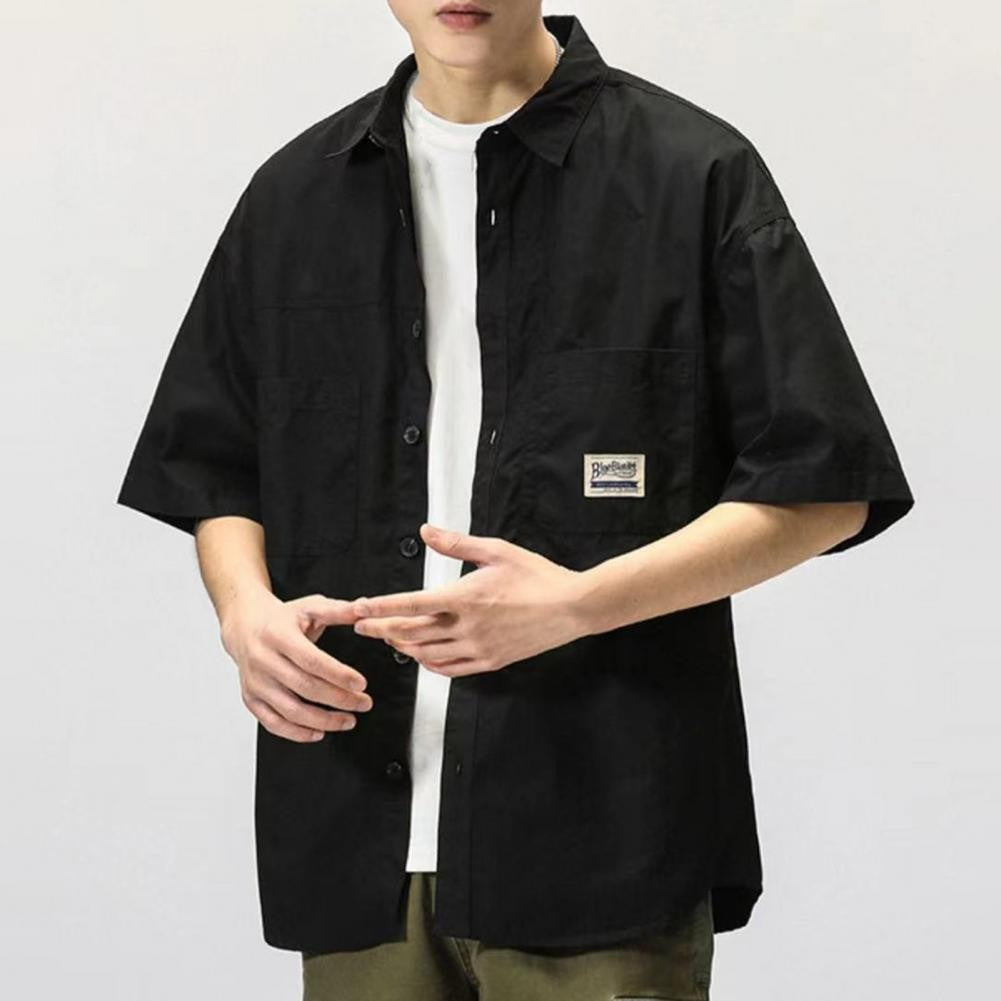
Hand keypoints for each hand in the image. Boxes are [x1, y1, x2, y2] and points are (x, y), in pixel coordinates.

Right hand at [220, 589, 373, 742]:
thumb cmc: (281, 618)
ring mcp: (255, 682)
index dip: (338, 674)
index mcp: (278, 635)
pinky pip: (273, 723)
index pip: (311, 660)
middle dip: (339, 699)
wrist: (244, 626)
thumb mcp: (310, 606)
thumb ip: (338, 610)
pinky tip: (319, 732)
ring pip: (290, 710)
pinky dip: (297, 733)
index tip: (361, 684)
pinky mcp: (250, 698)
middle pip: (304, 687)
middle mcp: (263, 660)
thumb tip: (365, 608)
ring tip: (348, 720)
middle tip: (364, 703)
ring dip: (323, 720)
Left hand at [349, 523, 589, 676]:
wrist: (571, 607)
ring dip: (404, 646)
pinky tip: (422, 656)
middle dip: (382, 628)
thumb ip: (457, 543)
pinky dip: (430, 663)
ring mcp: (478, 648)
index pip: (412, 604)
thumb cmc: (537, 576)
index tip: (358, 608)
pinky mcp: (490, 662)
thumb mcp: (497, 551)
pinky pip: (450, 669)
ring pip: (427, 654)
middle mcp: (467, 627)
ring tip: (389, 637)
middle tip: (362, 625)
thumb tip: (426, 531)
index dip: (381, 607)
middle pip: (412, 633)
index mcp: (465, 598)